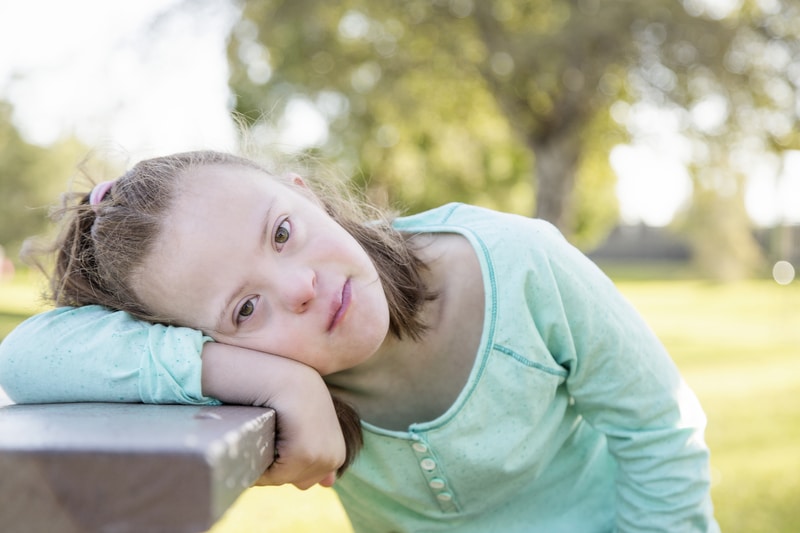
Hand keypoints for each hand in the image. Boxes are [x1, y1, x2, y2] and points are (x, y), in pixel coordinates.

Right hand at [201, 343, 345, 487]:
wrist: (276, 371)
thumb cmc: (285, 394)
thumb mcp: (306, 425)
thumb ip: (315, 454)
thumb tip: (329, 483)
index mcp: (337, 449)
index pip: (305, 481)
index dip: (282, 460)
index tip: (280, 431)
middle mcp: (336, 454)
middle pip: (295, 483)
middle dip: (276, 462)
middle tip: (274, 427)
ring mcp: (322, 455)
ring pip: (281, 480)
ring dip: (266, 459)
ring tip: (270, 426)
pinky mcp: (304, 452)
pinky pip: (273, 474)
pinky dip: (260, 457)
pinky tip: (265, 428)